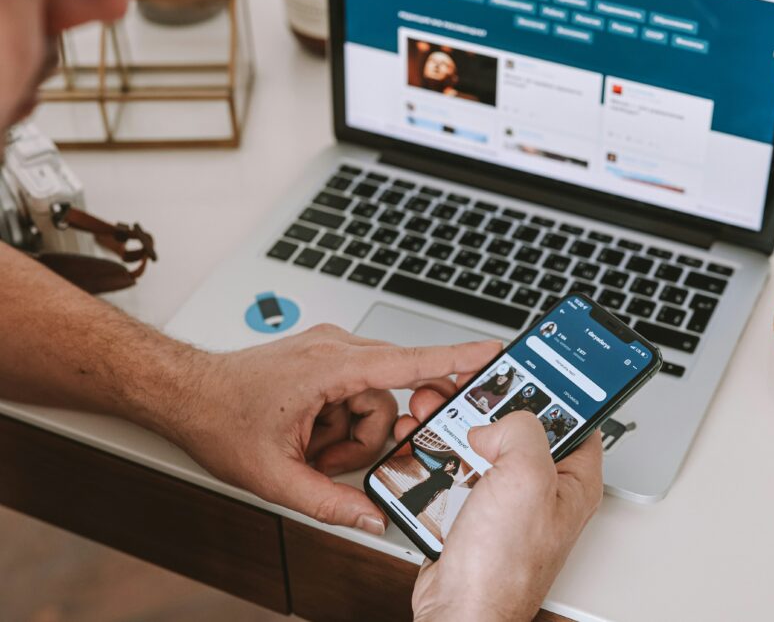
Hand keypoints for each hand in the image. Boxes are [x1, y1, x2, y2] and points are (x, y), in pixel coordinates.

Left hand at [165, 324, 500, 534]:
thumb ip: (330, 503)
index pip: (409, 362)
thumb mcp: (275, 474)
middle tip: (329, 458)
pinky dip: (339, 422)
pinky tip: (308, 435)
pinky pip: (355, 394)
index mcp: (331, 366)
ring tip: (309, 449)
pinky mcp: (324, 359)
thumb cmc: (219, 416)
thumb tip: (371, 519)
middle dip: (368, 437)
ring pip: (373, 400)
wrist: (185, 392)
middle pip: (389, 397)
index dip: (456, 358)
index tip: (493, 353)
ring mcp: (330, 352)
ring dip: (349, 434)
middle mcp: (336, 349)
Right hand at [396, 388, 603, 621]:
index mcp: (572, 479)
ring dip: (454, 426)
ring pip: (481, 446)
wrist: (459, 613)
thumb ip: (522, 430)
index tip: (530, 365)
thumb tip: (498, 422)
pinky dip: (435, 457)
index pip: (575, 416)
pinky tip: (423, 447)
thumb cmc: (502, 567)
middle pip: (518, 426)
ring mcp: (504, 502)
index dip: (553, 387)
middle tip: (466, 388)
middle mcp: (540, 489)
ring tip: (434, 411)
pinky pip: (454, 472)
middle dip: (488, 404)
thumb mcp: (527, 478)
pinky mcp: (471, 513)